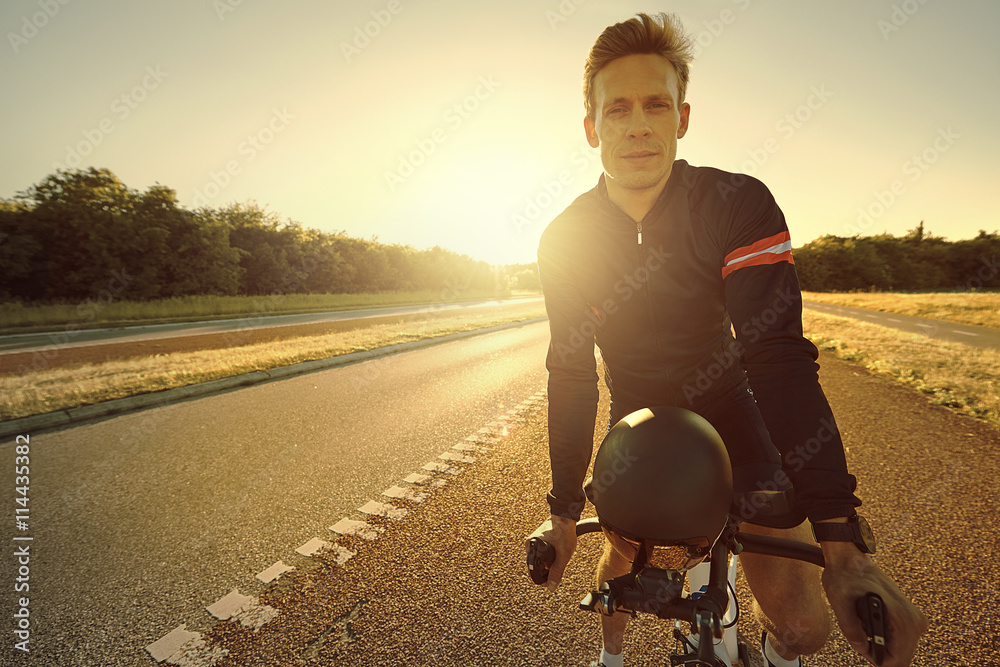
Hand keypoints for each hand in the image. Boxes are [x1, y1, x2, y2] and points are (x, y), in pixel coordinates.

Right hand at [524, 515, 576, 592]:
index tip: (549, 582)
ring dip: (548, 562)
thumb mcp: (563, 555)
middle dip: (547, 569)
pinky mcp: (537, 538)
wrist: (566, 516)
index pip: (532, 571)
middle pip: (536, 565)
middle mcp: (529, 544)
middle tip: (558, 564)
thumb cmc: (564, 531)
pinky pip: (541, 552)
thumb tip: (551, 586)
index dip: (541, 579)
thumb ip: (557, 572)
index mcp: (531, 547)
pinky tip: (556, 550)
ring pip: (539, 559)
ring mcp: (533, 540)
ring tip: (559, 554)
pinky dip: (548, 555)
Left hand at [821, 542, 927, 665]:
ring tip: (865, 625)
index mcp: (902, 618)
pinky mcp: (910, 615)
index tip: (864, 647)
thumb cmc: (844, 576)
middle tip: (861, 634)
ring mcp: (914, 617)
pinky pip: (901, 639)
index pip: (898, 660)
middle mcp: (914, 619)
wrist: (850, 558)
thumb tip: (863, 647)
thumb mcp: (839, 602)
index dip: (878, 660)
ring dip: (883, 645)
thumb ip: (850, 628)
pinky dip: (886, 637)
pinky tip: (871, 624)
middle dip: (880, 652)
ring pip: (902, 650)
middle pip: (901, 657)